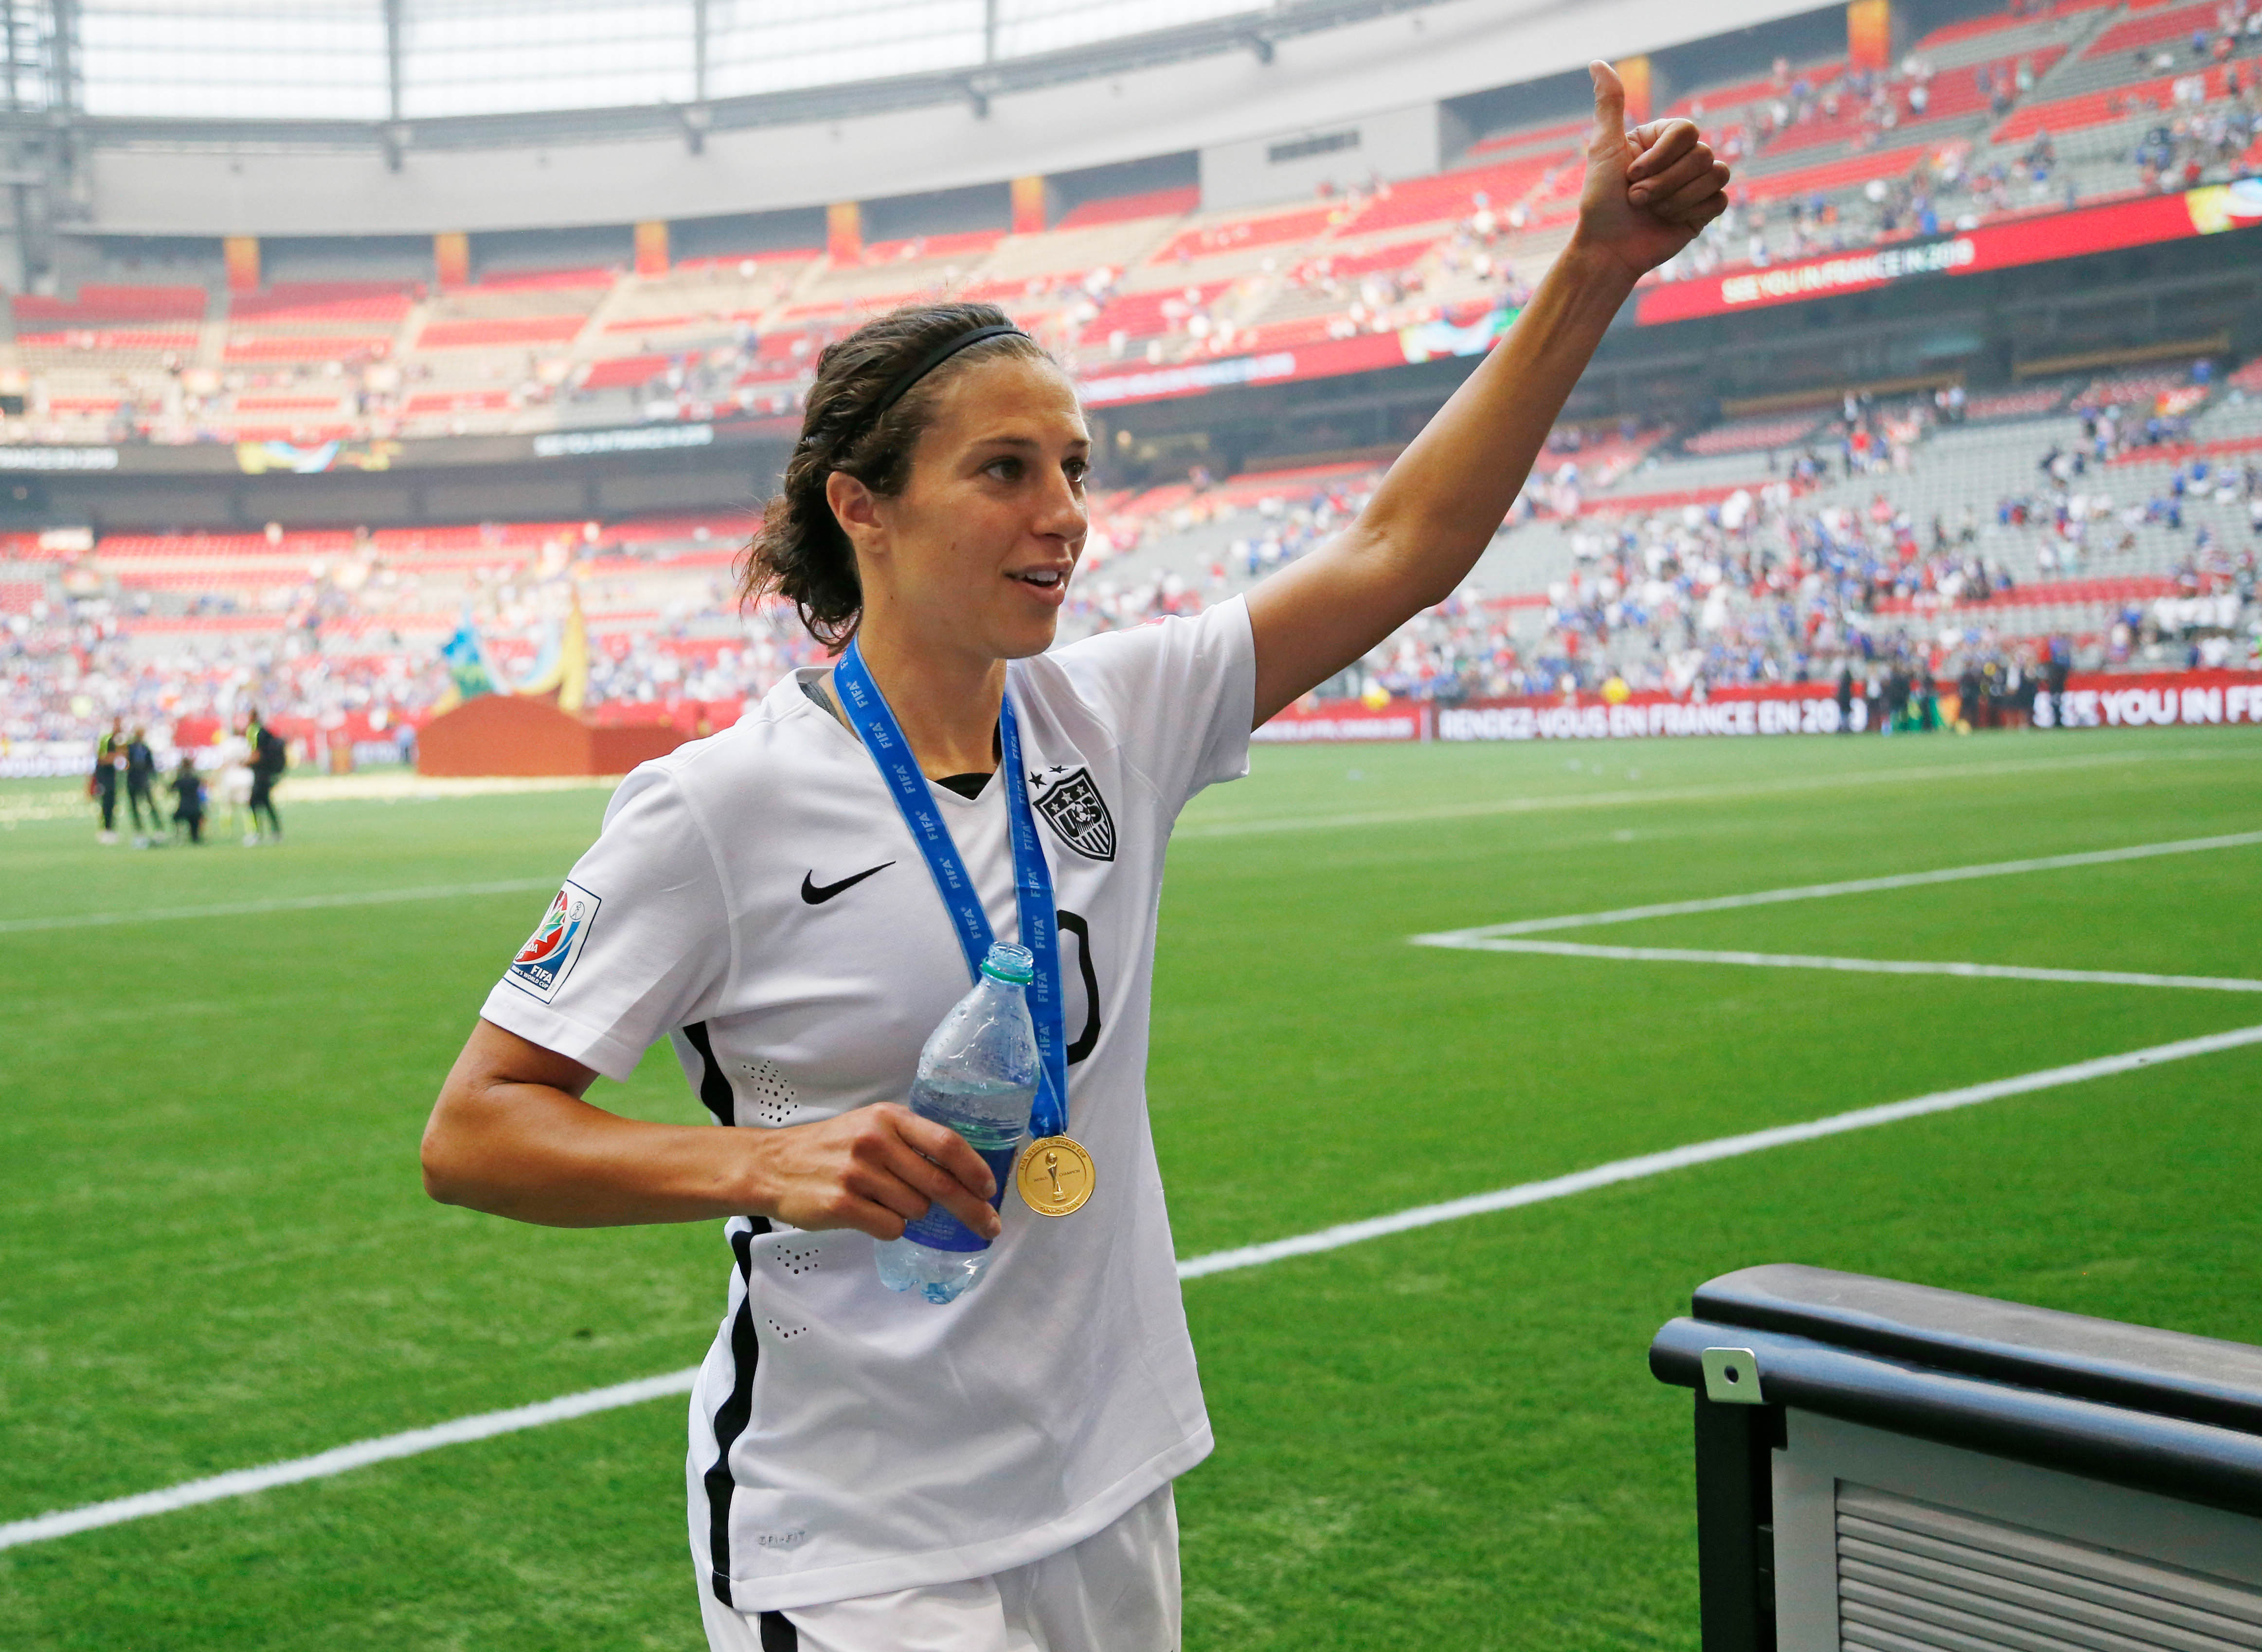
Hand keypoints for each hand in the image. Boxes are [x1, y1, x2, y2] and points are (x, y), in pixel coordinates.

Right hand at [746, 1102, 1001, 1241]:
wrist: (773, 1165)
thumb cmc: (830, 1148)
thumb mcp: (871, 1127)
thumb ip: (910, 1142)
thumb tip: (963, 1174)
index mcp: (888, 1118)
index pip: (946, 1143)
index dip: (975, 1169)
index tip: (990, 1190)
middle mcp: (876, 1142)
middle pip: (940, 1183)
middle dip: (970, 1209)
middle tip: (988, 1226)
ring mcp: (858, 1174)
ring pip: (916, 1209)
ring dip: (910, 1213)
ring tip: (882, 1199)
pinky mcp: (843, 1205)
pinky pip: (891, 1227)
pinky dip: (888, 1226)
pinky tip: (867, 1213)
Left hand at [1573, 60, 1731, 282]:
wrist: (1608, 250)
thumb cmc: (1601, 202)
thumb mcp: (1603, 148)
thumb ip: (1610, 104)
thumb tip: (1597, 62)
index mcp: (1660, 139)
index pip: (1686, 131)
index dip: (1660, 157)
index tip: (1630, 174)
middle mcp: (1681, 157)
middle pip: (1701, 154)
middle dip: (1664, 182)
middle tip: (1637, 199)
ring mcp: (1695, 182)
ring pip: (1715, 174)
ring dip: (1675, 198)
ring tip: (1650, 211)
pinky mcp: (1705, 209)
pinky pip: (1720, 199)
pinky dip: (1692, 211)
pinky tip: (1670, 220)